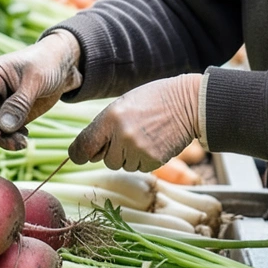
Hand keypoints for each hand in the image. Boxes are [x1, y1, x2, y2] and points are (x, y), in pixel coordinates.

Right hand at [0, 32, 82, 149]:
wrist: (65, 64)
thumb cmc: (48, 63)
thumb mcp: (35, 80)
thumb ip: (19, 103)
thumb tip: (3, 127)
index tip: (3, 138)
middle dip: (0, 134)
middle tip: (20, 145)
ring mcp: (1, 101)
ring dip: (7, 138)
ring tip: (24, 143)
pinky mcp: (11, 111)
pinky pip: (6, 129)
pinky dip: (13, 136)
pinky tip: (25, 137)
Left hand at [68, 74, 201, 171]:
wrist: (188, 103)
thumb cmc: (153, 100)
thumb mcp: (122, 104)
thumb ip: (104, 126)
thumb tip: (88, 153)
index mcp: (110, 118)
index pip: (83, 146)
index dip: (78, 154)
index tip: (79, 156)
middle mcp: (122, 135)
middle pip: (106, 160)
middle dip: (113, 151)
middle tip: (128, 135)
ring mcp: (138, 149)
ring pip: (123, 165)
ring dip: (129, 156)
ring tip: (144, 135)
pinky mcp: (154, 160)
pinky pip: (140, 167)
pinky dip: (143, 159)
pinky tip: (153, 142)